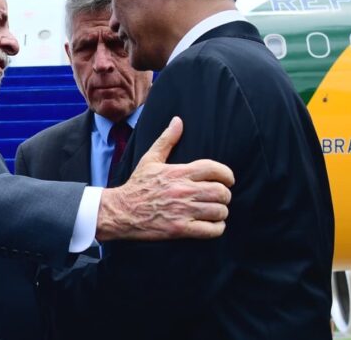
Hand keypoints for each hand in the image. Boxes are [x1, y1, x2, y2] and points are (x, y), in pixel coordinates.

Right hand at [96, 117, 233, 241]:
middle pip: (221, 192)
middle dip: (225, 195)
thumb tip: (178, 121)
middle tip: (220, 197)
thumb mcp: (150, 159)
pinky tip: (213, 224)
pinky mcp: (180, 229)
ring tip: (216, 211)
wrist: (122, 211)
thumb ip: (167, 140)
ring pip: (219, 211)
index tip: (228, 180)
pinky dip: (217, 228)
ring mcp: (183, 211)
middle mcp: (183, 191)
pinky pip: (211, 230)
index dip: (227, 175)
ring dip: (221, 212)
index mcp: (179, 172)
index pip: (214, 169)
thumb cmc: (137, 185)